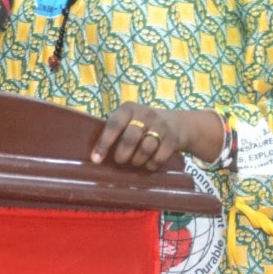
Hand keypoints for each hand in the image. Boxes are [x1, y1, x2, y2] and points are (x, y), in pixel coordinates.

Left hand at [91, 104, 222, 170]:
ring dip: (137, 161)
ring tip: (135, 161)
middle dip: (122, 155)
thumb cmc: (142, 125)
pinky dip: (151, 165)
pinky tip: (148, 163)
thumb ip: (115, 132)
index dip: (104, 143)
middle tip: (120, 161)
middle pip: (130, 138)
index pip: (114, 125)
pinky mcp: (172, 139)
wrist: (177, 124)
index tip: (96, 160)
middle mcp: (146, 114)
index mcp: (129, 108)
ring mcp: (161, 126)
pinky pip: (158, 158)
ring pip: (145, 149)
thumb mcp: (128, 120)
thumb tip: (96, 157)